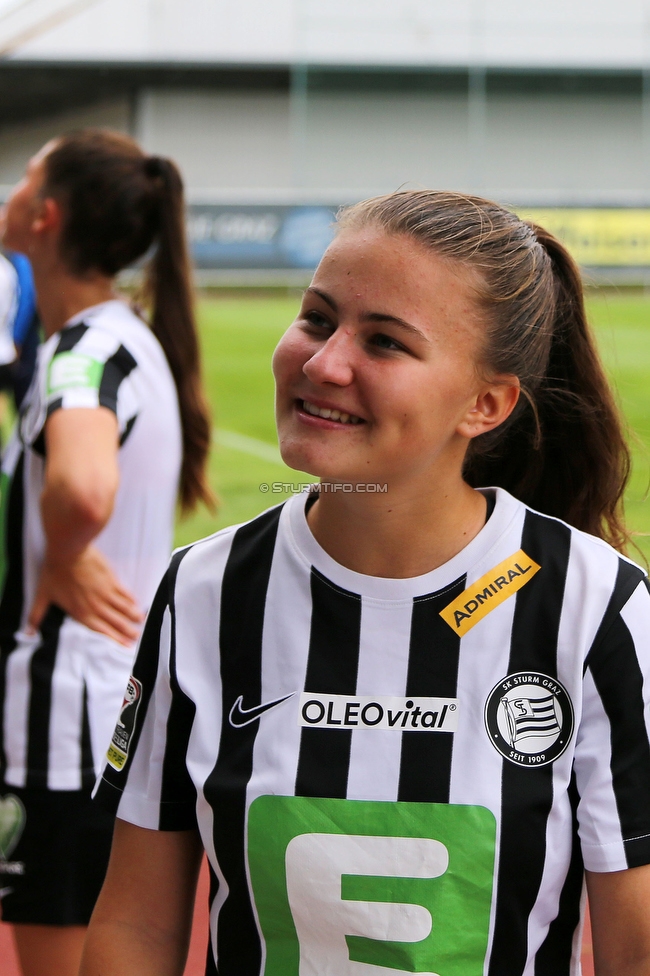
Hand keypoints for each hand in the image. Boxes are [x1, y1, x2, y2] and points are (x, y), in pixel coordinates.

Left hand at [27, 545, 143, 645]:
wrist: (68, 551)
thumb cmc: (54, 572)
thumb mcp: (43, 595)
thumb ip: (36, 614)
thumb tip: (27, 631)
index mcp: (81, 612)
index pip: (101, 630)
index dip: (114, 639)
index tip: (125, 646)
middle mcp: (96, 606)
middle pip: (116, 622)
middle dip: (128, 631)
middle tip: (137, 638)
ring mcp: (106, 593)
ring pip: (123, 609)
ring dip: (133, 617)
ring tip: (140, 622)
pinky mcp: (111, 580)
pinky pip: (124, 593)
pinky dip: (131, 600)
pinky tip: (136, 604)